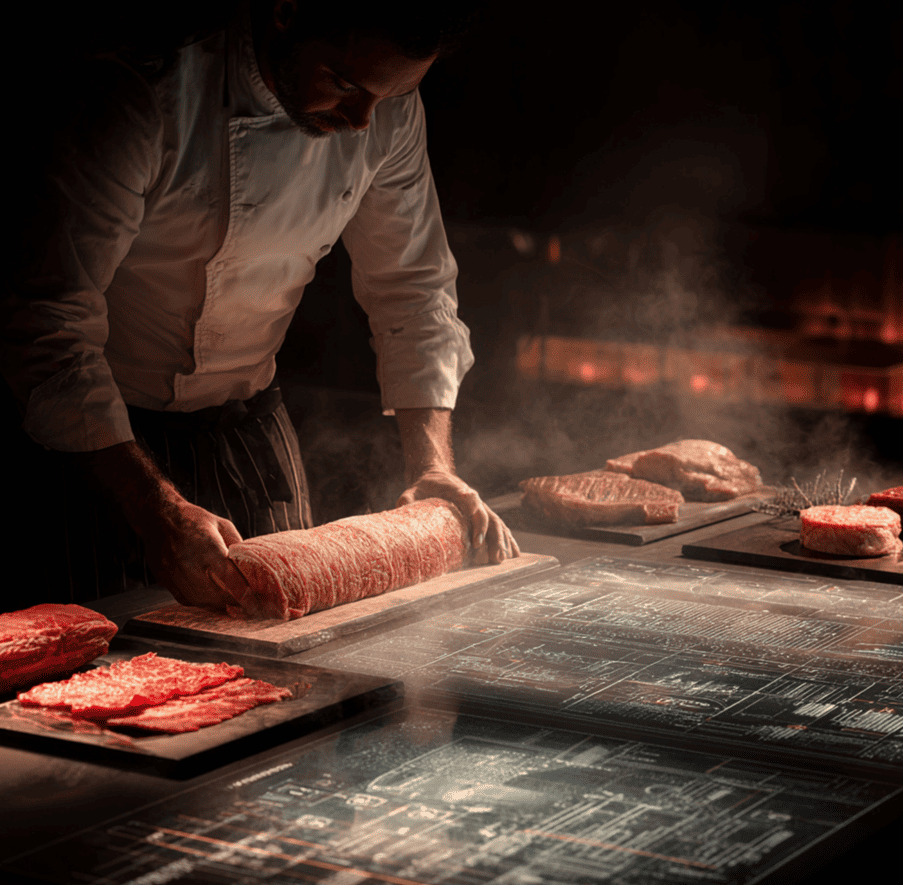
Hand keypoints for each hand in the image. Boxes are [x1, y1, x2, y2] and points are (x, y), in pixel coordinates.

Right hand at [138, 498, 249, 609]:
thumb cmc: (193, 519)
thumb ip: (237, 546)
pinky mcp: (164, 579)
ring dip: (216, 604)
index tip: (254, 602)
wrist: (158, 516)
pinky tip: (210, 598)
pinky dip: (200, 602)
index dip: (243, 593)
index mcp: (207, 545)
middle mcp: (188, 561)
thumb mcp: (222, 525)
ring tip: (228, 602)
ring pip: (199, 599)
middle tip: (244, 603)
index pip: (228, 576)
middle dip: (231, 602)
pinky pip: (185, 599)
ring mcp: (173, 572)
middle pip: (214, 593)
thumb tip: (252, 566)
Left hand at [397, 468, 519, 563]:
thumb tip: (400, 510)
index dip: (478, 524)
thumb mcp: (412, 490)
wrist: (435, 476)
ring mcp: (481, 508)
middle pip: (491, 519)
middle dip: (495, 539)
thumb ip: (408, 500)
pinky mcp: (482, 515)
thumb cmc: (424, 486)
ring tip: (505, 560)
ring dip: (503, 542)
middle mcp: (475, 500)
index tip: (477, 542)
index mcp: (462, 492)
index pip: (475, 506)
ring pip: (497, 524)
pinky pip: (498, 527)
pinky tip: (514, 554)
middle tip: (495, 559)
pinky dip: (506, 539)